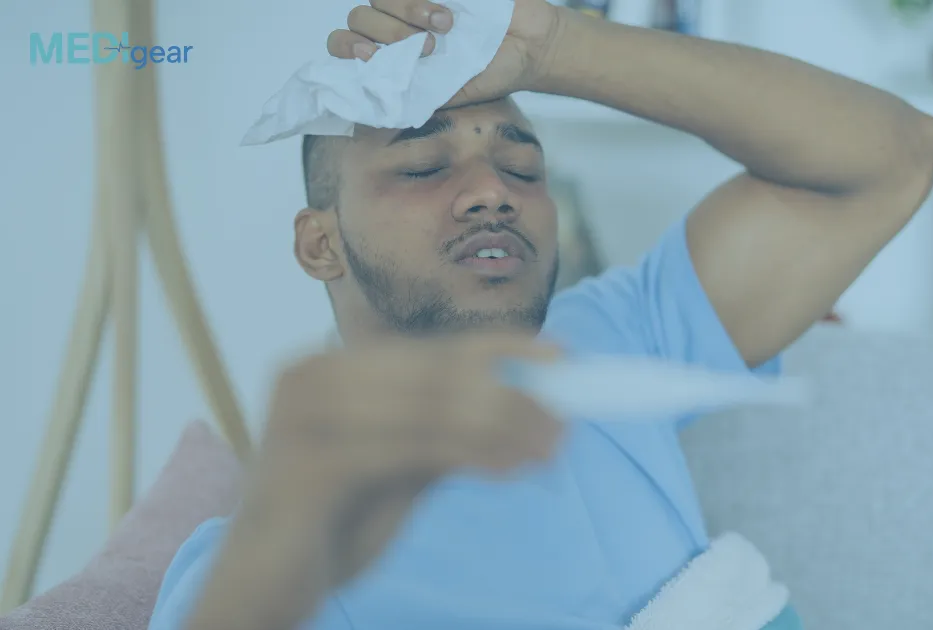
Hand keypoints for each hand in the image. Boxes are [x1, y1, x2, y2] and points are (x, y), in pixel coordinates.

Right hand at [247, 331, 563, 589]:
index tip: (562, 354)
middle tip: (566, 420)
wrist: (258, 589)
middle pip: (435, 373)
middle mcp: (311, 376)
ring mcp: (304, 416)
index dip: (500, 347)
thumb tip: (527, 404)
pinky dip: (471, 454)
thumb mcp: (398, 470)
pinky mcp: (307, 463)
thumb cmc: (328, 526)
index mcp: (329, 367)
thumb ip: (446, 433)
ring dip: (502, 426)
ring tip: (551, 448)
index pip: (429, 349)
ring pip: (430, 407)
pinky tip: (511, 468)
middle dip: (512, 395)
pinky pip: (411, 449)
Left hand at [327, 0, 564, 107]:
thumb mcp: (450, 95)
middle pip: (359, 17)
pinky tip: (447, 12)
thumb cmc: (492, 74)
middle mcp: (397, 27)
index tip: (371, 56)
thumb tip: (375, 104)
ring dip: (409, 10)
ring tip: (446, 26)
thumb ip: (413, 95)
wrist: (530, 46)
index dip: (347, 48)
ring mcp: (413, 3)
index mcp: (394, 57)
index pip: (344, 46)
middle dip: (388, 33)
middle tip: (428, 48)